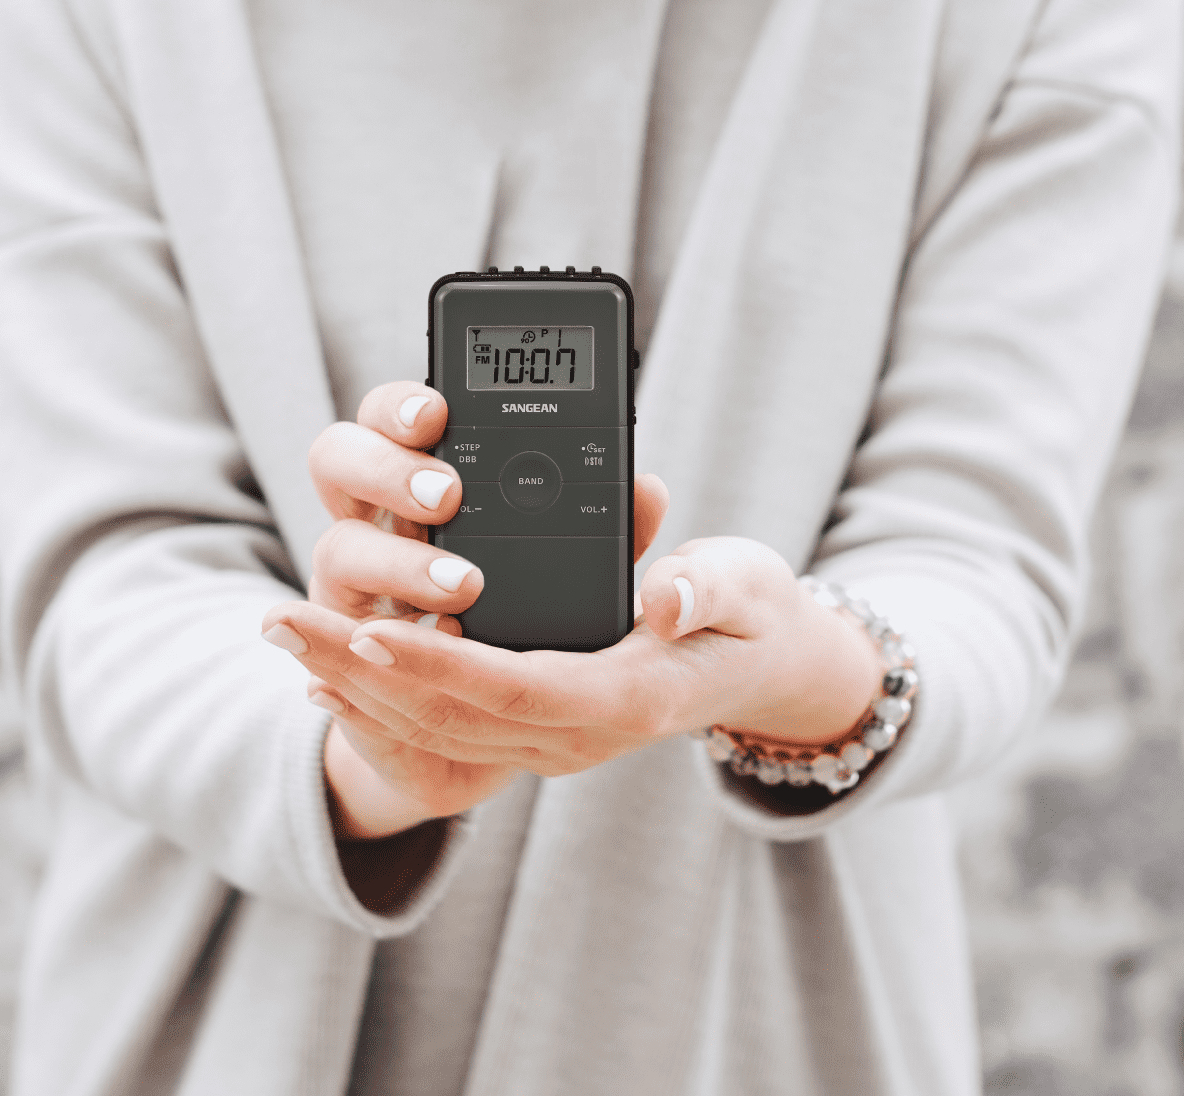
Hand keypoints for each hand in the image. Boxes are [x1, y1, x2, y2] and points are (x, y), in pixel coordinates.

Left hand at [268, 524, 882, 835]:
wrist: (763, 667)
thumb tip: (662, 597)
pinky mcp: (543, 723)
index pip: (516, 687)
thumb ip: (707, 591)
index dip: (439, 665)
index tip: (367, 628)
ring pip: (439, 726)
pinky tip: (332, 675)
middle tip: (281, 621)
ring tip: (285, 638)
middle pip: (454, 713)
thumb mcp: (748, 586)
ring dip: (355, 686)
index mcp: (630, 694)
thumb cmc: (754, 616)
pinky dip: (384, 704)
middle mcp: (585, 729)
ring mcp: (559, 736)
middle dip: (360, 670)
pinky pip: (451, 727)